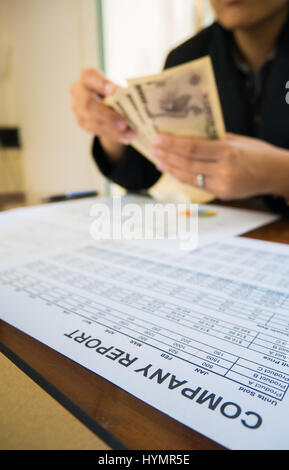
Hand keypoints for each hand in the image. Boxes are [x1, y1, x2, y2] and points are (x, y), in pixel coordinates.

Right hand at [70, 69, 134, 144]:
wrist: (102, 102)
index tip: (114, 90)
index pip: (89, 77)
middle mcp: (78, 92)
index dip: (101, 84)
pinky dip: (112, 135)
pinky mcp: (83, 123)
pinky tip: (124, 138)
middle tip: (123, 124)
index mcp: (87, 77)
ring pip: (93, 122)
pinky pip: (97, 131)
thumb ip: (121, 91)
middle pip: (88, 105)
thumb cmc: (112, 91)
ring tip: (130, 134)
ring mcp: (78, 109)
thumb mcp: (116, 87)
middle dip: (107, 116)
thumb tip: (138, 101)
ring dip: (113, 131)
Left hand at [152, 133, 288, 199]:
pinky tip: (173, 171)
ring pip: (189, 177)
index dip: (172, 144)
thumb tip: (188, 135)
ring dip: (171, 169)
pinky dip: (183, 177)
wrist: (277, 174)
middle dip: (166, 156)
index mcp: (227, 152)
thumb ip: (213, 139)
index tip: (157, 139)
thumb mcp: (237, 140)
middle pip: (186, 163)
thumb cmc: (258, 153)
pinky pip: (197, 185)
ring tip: (158, 160)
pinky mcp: (222, 194)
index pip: (192, 148)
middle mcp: (223, 170)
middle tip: (153, 149)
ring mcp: (222, 185)